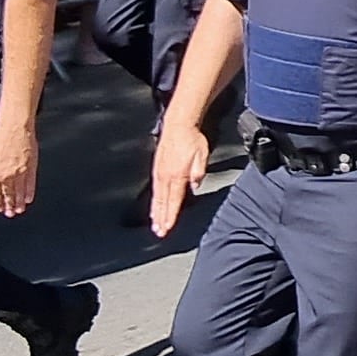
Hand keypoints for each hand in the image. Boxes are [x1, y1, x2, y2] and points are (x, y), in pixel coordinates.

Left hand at [0, 120, 38, 215]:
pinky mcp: (31, 168)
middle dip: (9, 206)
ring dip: (19, 203)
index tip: (0, 208)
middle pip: (8, 194)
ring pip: (19, 192)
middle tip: (10, 214)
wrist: (14, 128)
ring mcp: (20, 173)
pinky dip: (29, 192)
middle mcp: (6, 176)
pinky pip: (30, 184)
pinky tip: (28, 199)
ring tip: (19, 210)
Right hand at [148, 108, 208, 237]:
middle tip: (159, 232)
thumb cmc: (192, 138)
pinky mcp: (157, 167)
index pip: (174, 200)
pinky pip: (155, 188)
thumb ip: (198, 171)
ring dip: (155, 211)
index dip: (170, 216)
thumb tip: (195, 185)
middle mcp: (166, 175)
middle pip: (163, 202)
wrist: (178, 124)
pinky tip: (154, 205)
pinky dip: (154, 200)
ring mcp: (159, 171)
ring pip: (157, 197)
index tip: (167, 228)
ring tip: (154, 223)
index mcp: (177, 175)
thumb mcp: (202, 155)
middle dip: (160, 218)